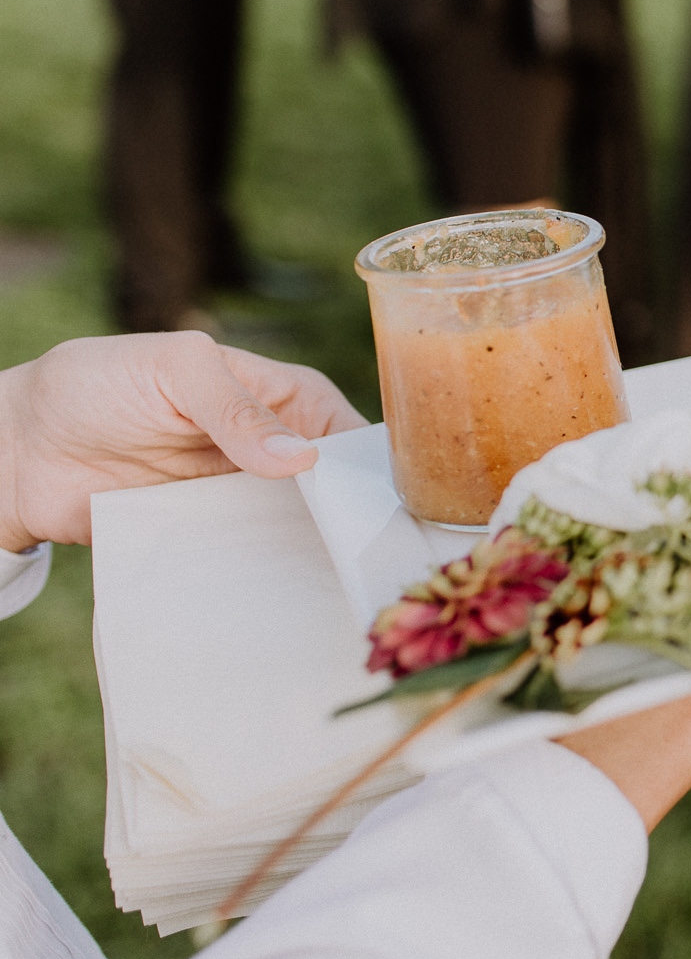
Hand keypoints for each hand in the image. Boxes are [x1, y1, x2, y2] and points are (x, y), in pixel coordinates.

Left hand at [0, 332, 367, 551]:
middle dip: (355, 513)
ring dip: (320, 548)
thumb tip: (304, 459)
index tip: (385, 500)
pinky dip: (275, 571)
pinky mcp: (212, 536)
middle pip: (336, 485)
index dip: (370, 462)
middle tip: (375, 549)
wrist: (16, 450)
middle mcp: (270, 448)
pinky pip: (256, 556)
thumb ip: (234, 407)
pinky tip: (296, 588)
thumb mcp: (171, 370)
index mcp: (276, 395)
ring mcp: (244, 496)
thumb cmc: (93, 385)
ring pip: (305, 526)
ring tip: (346, 578)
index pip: (347, 428)